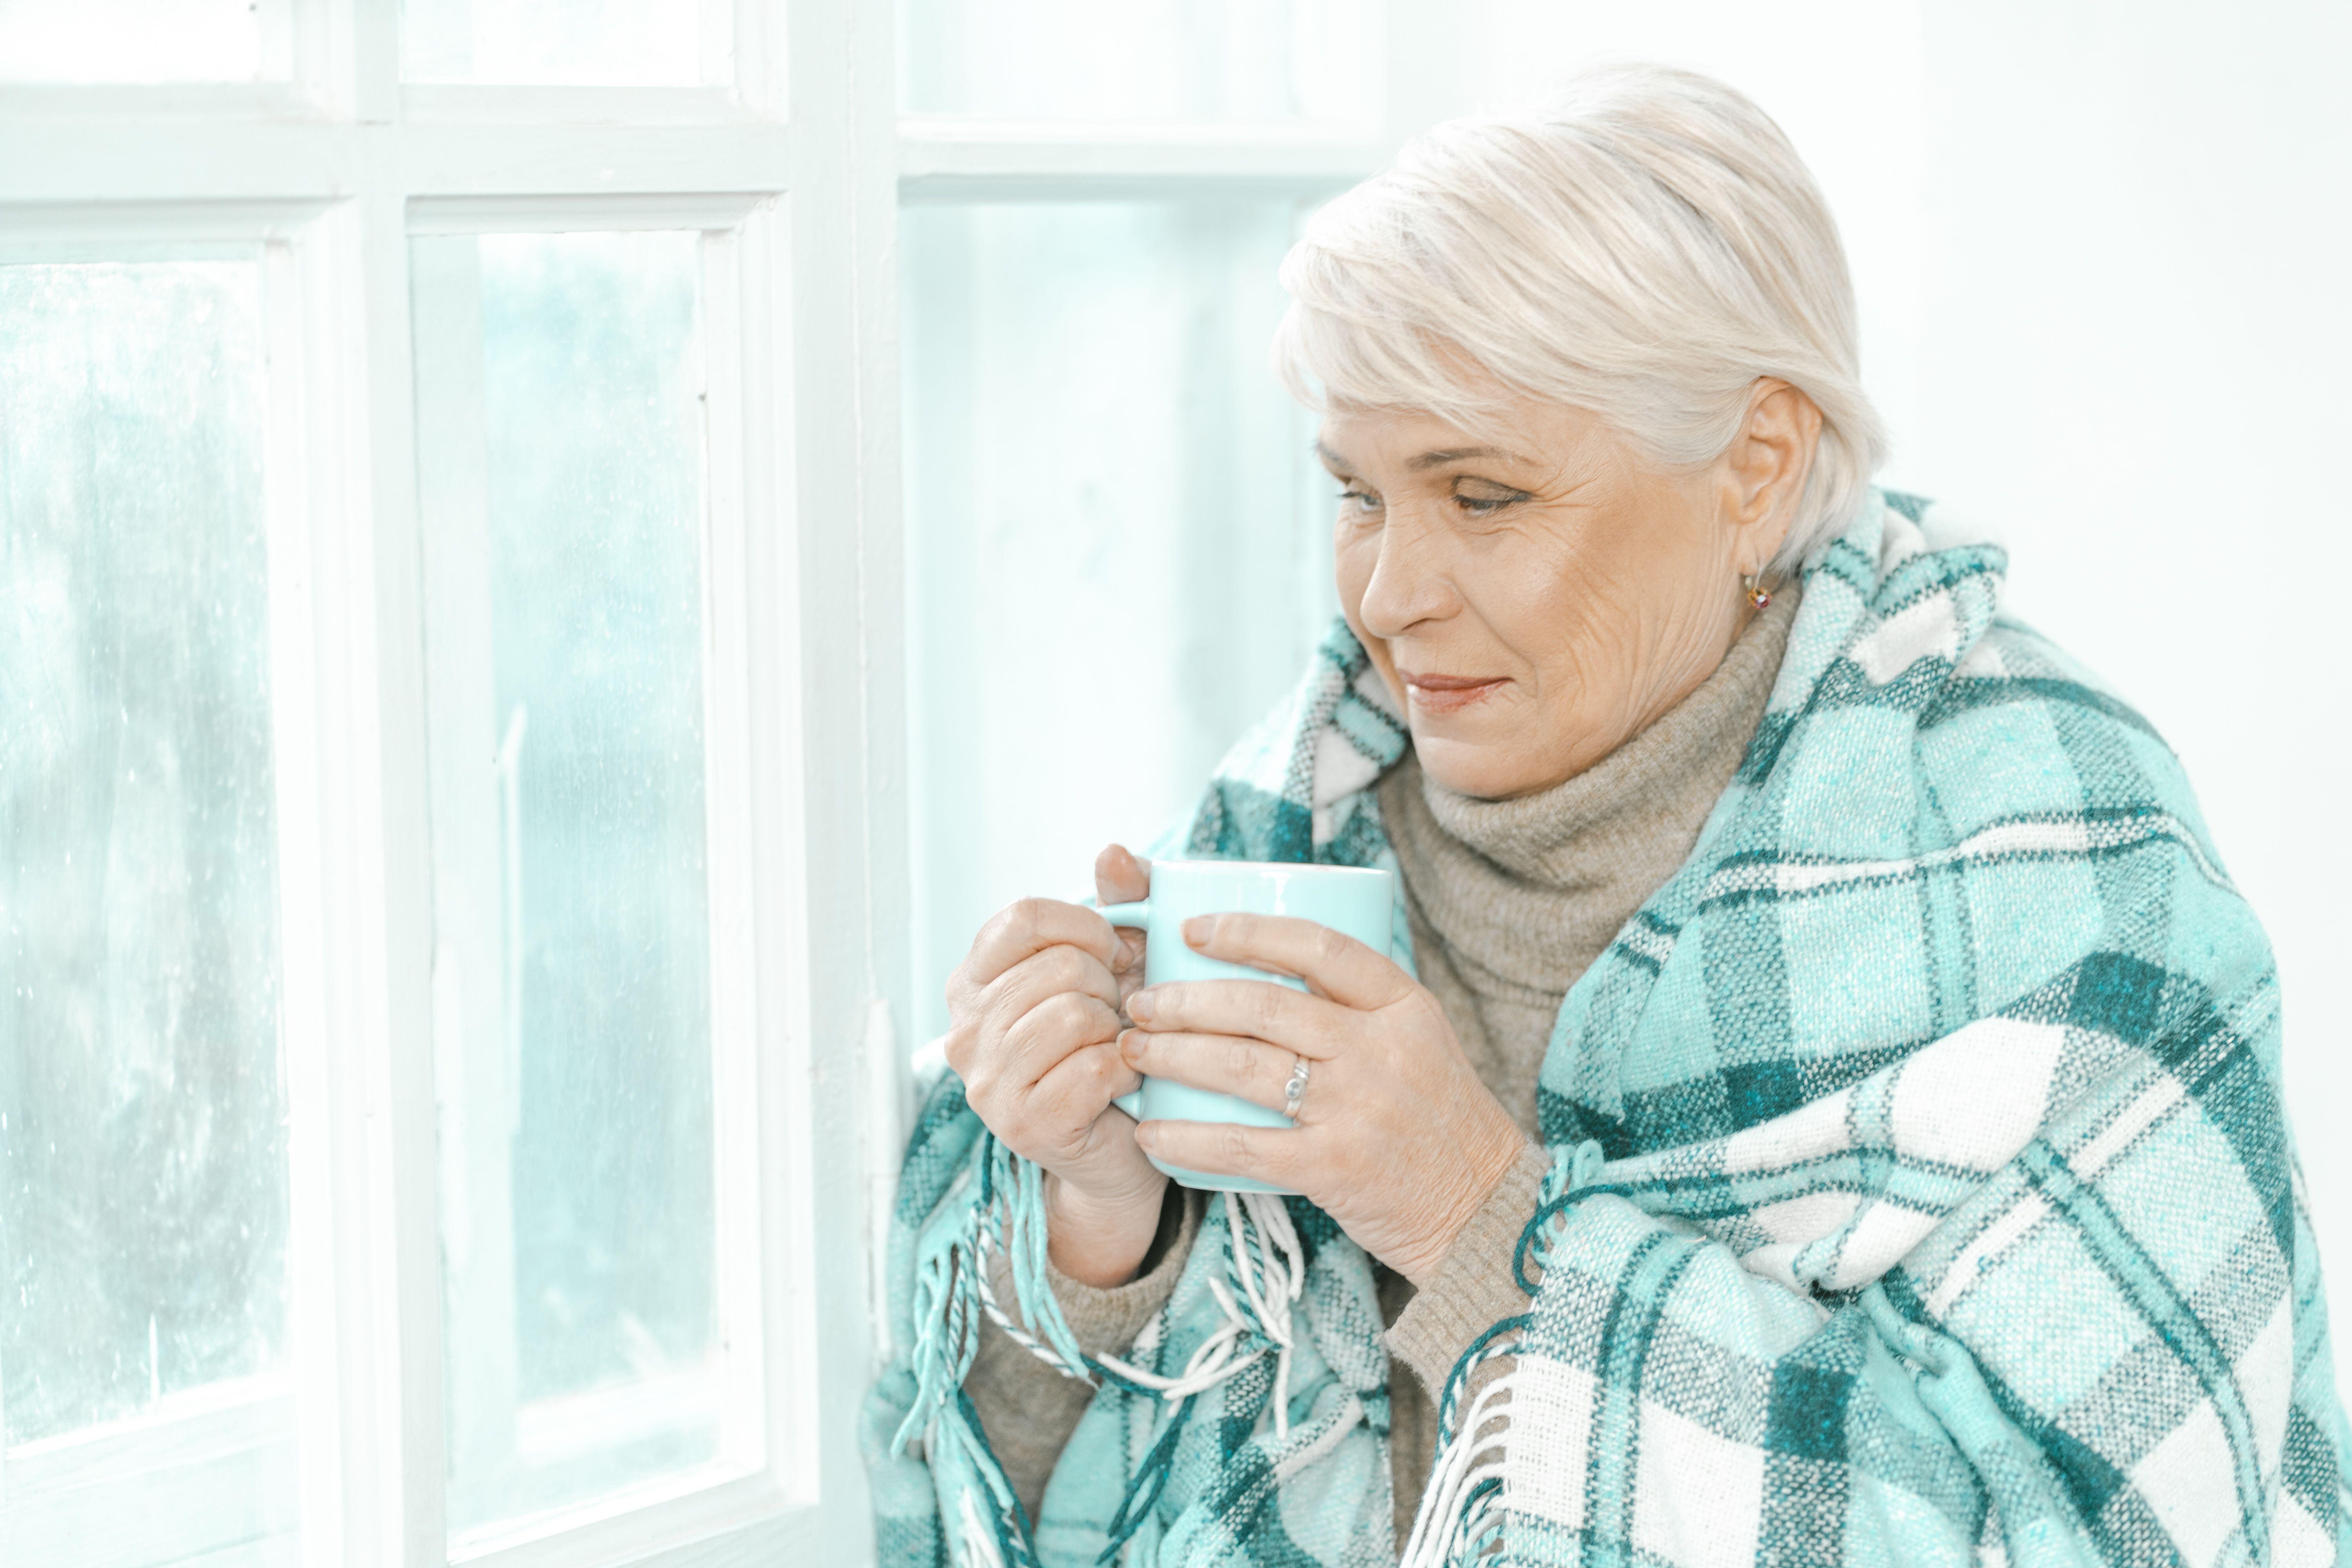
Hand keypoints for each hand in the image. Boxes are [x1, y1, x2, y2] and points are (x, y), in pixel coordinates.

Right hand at [943, 845, 1165, 1286]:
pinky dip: (1125, 1071)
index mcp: (973, 981)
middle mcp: (965, 1029)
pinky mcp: (1025, 1125)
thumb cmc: (1108, 1045)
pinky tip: (1122, 1082)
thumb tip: (1114, 853)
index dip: (1087, 926)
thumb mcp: (1112, 965)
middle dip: (1111, 986)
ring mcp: (987, 1082)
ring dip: (1117, 1030)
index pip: (1025, 916)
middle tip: (1116, 1015)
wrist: (1117, 1149)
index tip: (1114, 954)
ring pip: (1077, 1014)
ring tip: (1115, 1046)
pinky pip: (1094, 1068)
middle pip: (1061, 965)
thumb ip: (1117, 902)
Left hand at [1118, 913, 1527, 1284]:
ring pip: (1242, 1066)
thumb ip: (1359, 1009)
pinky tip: (1151, 1134)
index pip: (1317, 947)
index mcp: (1403, 1006)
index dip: (1247, 932)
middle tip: (1142, 1001)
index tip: (1194, 930)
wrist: (1485, 1212)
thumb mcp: (1419, 1043)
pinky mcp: (1333, 1167)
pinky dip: (1187, 1138)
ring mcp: (1356, 1108)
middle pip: (1263, 1005)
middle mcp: (1380, 1049)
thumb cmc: (1440, 1122)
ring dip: (1174, 1055)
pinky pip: (1241, 1145)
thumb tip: (1270, 970)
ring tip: (1133, 1050)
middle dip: (1187, 999)